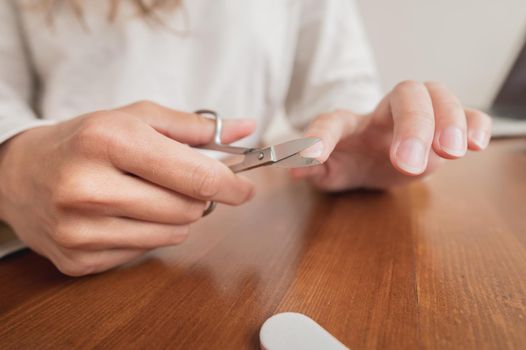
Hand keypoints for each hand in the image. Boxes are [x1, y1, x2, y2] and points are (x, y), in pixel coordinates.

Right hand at [0, 101, 254, 275]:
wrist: (18, 173)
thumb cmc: (84, 140)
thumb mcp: (134, 117)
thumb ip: (193, 126)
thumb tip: (245, 129)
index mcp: (108, 140)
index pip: (195, 176)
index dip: (230, 185)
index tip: (245, 189)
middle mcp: (90, 187)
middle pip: (188, 209)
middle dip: (196, 196)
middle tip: (178, 182)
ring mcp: (80, 229)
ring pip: (172, 235)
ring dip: (173, 216)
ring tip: (145, 195)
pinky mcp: (78, 259)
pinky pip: (144, 253)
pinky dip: (146, 234)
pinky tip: (121, 214)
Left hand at [291, 81, 491, 189]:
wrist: (369, 162)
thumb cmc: (346, 162)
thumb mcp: (326, 171)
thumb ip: (313, 169)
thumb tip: (295, 168)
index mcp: (348, 124)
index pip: (332, 121)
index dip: (318, 138)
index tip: (312, 160)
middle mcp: (384, 112)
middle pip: (405, 94)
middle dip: (411, 125)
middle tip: (409, 164)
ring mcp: (416, 116)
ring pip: (438, 94)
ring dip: (448, 120)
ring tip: (452, 152)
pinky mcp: (442, 129)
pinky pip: (467, 113)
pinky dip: (475, 123)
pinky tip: (476, 145)